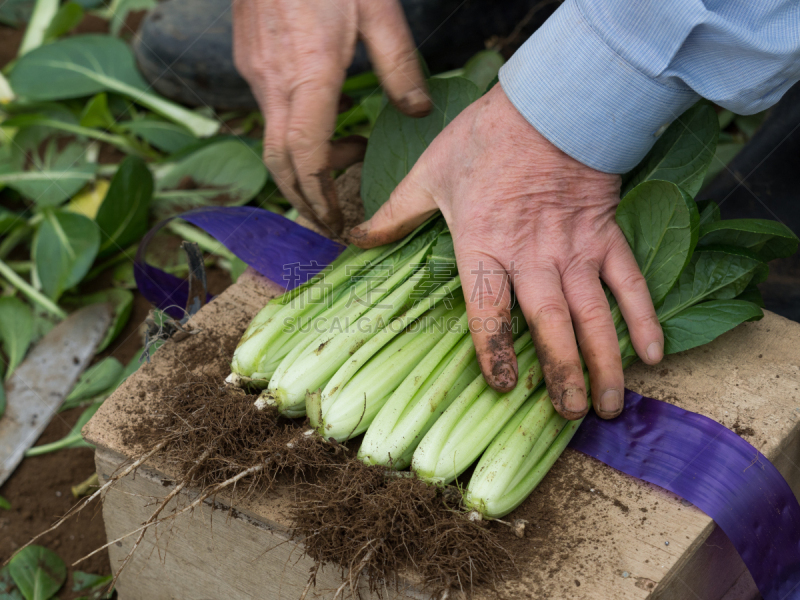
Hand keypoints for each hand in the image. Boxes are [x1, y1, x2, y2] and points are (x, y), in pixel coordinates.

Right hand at [232, 0, 430, 234]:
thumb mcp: (378, 11)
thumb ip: (400, 66)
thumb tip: (417, 110)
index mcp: (309, 75)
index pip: (305, 155)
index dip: (319, 195)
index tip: (336, 219)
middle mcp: (273, 83)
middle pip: (278, 163)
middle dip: (304, 198)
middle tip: (331, 218)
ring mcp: (256, 73)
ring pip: (272, 140)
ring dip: (303, 165)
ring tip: (345, 162)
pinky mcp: (249, 61)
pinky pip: (269, 114)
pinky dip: (294, 136)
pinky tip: (324, 122)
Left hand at [351, 84, 663, 419]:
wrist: (549, 102)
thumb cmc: (484, 139)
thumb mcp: (428, 174)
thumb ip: (393, 213)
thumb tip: (353, 236)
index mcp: (483, 245)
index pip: (487, 308)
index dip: (494, 349)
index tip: (505, 386)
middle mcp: (531, 256)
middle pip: (548, 324)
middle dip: (562, 374)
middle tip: (572, 417)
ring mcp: (574, 248)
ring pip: (593, 315)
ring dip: (605, 363)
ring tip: (611, 405)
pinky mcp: (605, 235)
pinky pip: (628, 282)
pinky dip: (643, 317)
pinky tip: (654, 354)